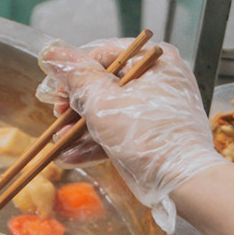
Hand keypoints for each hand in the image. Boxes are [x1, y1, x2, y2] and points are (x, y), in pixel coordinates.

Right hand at [36, 39, 225, 230]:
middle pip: (105, 85)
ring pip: (110, 111)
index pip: (104, 55)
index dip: (74, 73)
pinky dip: (97, 143)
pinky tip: (70, 156)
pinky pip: (120, 131)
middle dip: (76, 106)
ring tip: (60, 141)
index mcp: (154, 60)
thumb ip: (75, 77)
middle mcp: (159, 79)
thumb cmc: (147, 135)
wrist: (180, 181)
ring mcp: (157, 109)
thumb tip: (53, 54)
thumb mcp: (102, 101)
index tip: (57, 93)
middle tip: (59, 117)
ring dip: (81, 128)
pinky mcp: (153, 134)